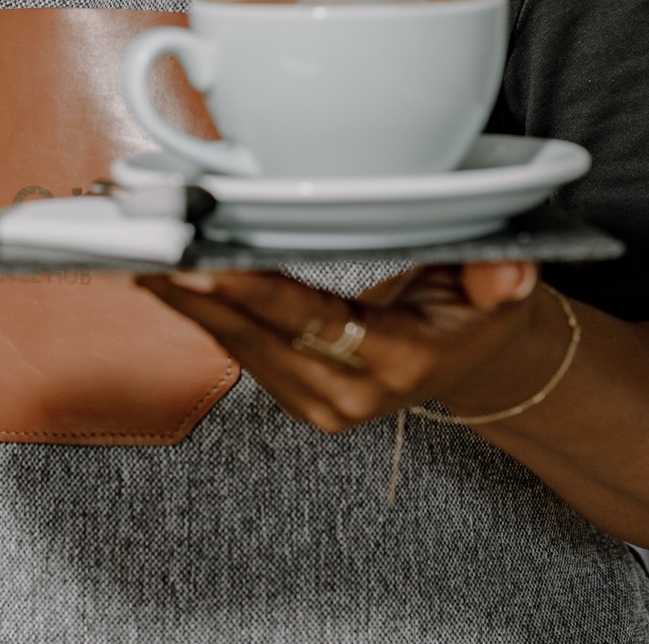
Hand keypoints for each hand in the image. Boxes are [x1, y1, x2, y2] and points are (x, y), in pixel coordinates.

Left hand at [137, 261, 554, 434]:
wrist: (473, 359)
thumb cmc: (478, 310)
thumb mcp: (502, 291)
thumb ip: (500, 279)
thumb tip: (509, 271)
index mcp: (399, 365)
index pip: (316, 324)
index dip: (257, 293)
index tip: (206, 264)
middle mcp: (350, 394)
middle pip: (260, 338)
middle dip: (200, 293)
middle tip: (148, 248)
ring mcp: (318, 401)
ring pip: (238, 347)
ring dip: (188, 301)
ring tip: (139, 253)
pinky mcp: (294, 392)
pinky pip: (238, 350)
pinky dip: (201, 311)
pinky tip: (166, 278)